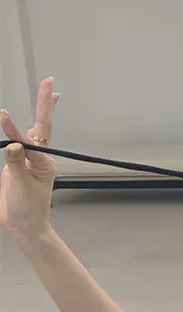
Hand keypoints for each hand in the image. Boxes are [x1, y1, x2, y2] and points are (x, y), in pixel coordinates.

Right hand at [0, 72, 58, 258]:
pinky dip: (18, 128)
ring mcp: (28, 160)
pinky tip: (20, 120)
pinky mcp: (17, 164)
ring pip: (32, 131)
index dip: (16, 130)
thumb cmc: (27, 212)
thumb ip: (16, 166)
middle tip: (49, 82)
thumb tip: (13, 145)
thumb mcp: (21, 189)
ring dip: (41, 110)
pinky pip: (18, 142)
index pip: (30, 141)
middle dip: (44, 104)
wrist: (23, 229)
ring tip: (49, 90)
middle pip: (41, 127)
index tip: (3, 117)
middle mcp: (39, 158)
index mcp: (44, 164)